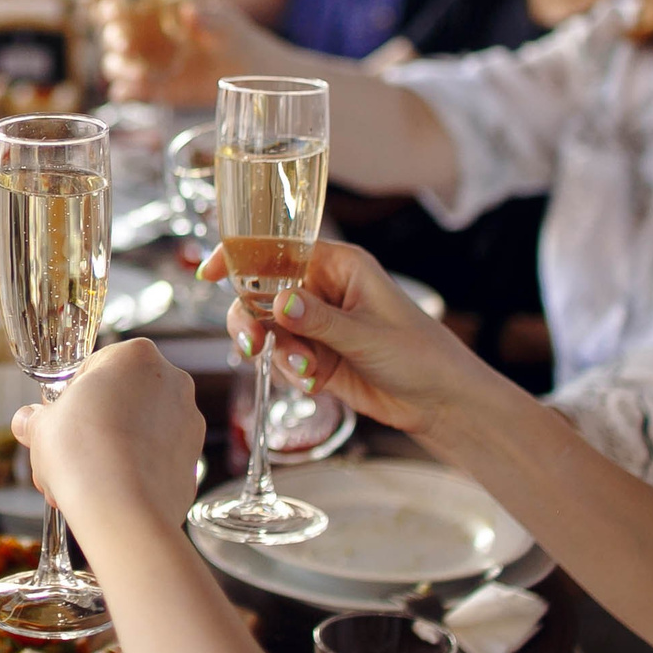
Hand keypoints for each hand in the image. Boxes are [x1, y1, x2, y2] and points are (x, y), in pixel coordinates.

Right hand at [10, 340, 201, 533]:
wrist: (120, 509)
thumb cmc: (82, 454)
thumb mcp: (42, 428)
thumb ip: (36, 419)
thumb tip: (27, 421)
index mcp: (136, 356)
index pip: (94, 368)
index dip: (71, 398)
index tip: (59, 420)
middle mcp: (172, 382)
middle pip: (121, 400)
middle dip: (93, 426)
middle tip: (68, 453)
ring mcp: (188, 423)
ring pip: (140, 432)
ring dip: (112, 451)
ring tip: (83, 480)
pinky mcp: (193, 463)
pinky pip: (156, 461)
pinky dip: (135, 473)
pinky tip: (110, 491)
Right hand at [99, 0, 264, 105]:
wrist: (246, 69)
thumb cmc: (231, 36)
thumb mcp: (223, 23)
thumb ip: (206, 18)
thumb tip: (189, 11)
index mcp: (154, 14)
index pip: (121, 7)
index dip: (110, 9)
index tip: (113, 11)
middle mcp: (143, 39)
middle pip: (112, 37)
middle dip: (114, 40)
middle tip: (126, 45)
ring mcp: (146, 65)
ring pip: (115, 65)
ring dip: (119, 68)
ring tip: (139, 74)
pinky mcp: (154, 90)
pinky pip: (129, 91)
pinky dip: (125, 92)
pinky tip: (129, 92)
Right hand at [210, 239, 488, 445]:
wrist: (440, 403)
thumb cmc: (419, 355)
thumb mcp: (368, 335)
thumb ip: (320, 320)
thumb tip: (278, 303)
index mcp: (340, 265)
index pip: (279, 249)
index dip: (242, 255)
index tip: (211, 272)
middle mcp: (323, 289)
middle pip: (262, 292)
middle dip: (252, 319)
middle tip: (253, 345)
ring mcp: (317, 323)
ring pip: (268, 329)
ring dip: (279, 353)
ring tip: (308, 372)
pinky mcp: (315, 355)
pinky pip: (282, 358)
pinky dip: (293, 372)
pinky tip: (320, 383)